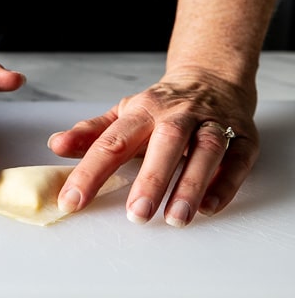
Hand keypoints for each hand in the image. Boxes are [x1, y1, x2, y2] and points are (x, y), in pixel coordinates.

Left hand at [48, 68, 258, 226]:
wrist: (210, 78)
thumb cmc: (160, 106)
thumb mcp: (123, 114)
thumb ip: (92, 133)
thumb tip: (56, 145)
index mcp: (141, 112)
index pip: (111, 143)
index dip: (89, 173)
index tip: (71, 202)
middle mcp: (176, 115)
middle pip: (163, 143)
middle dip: (151, 180)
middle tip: (136, 216)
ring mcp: (211, 123)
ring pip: (204, 150)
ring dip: (191, 184)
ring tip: (176, 219)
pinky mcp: (241, 136)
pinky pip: (237, 158)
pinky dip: (226, 182)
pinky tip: (211, 207)